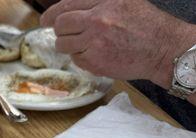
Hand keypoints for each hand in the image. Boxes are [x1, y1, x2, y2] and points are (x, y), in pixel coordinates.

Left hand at [39, 0, 195, 89]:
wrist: (162, 49)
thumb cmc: (146, 26)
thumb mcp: (124, 2)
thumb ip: (97, 3)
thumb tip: (70, 9)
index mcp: (104, 2)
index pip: (66, 6)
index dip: (51, 14)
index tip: (45, 20)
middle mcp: (97, 20)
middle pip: (60, 25)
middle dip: (60, 31)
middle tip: (66, 35)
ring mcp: (94, 42)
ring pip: (63, 45)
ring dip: (69, 46)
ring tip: (87, 45)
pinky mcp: (95, 61)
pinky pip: (75, 59)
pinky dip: (82, 59)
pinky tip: (98, 55)